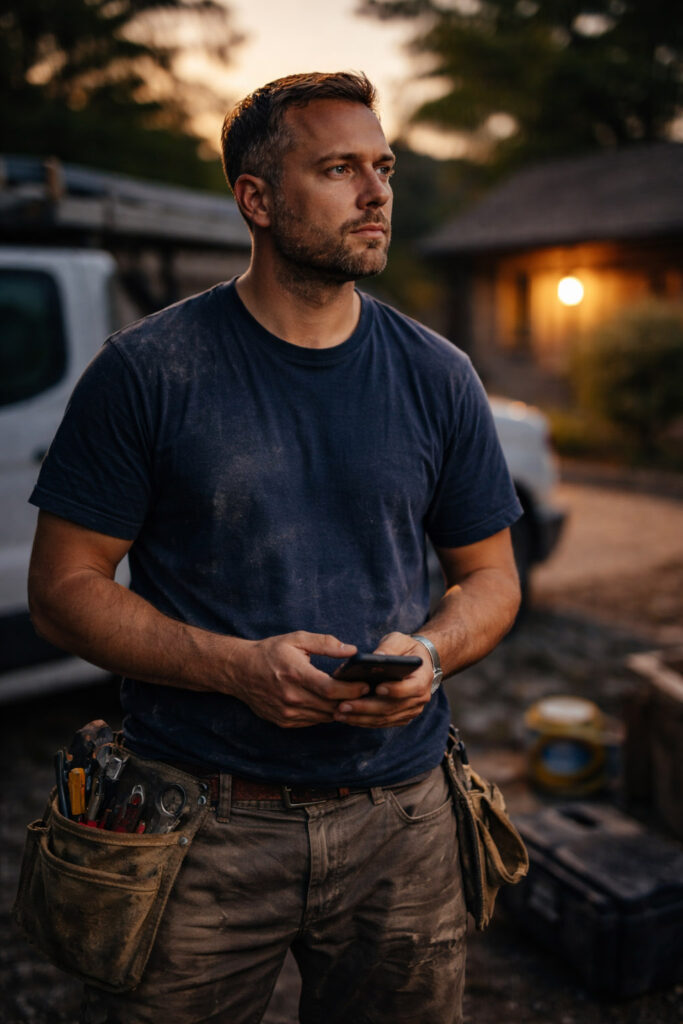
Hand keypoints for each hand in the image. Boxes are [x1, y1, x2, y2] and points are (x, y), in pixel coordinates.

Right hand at [226, 632, 363, 727]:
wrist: (239, 671)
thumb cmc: (270, 652)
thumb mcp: (297, 639)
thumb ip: (326, 643)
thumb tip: (352, 650)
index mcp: (295, 674)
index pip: (330, 689)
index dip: (352, 689)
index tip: (366, 685)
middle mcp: (291, 697)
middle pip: (331, 705)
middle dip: (352, 700)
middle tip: (367, 692)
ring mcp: (287, 712)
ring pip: (324, 716)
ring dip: (340, 709)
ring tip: (354, 699)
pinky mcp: (284, 721)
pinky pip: (313, 721)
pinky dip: (325, 713)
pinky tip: (332, 703)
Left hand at [332, 632, 433, 728]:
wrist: (415, 662)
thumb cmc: (405, 649)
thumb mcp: (399, 640)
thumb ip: (390, 648)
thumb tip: (377, 657)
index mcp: (423, 678)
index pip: (411, 688)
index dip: (395, 690)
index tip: (376, 688)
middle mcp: (420, 699)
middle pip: (392, 707)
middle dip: (366, 708)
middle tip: (343, 705)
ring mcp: (410, 711)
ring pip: (384, 718)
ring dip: (361, 718)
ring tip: (339, 713)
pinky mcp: (400, 717)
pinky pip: (381, 723)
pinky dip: (364, 721)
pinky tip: (346, 717)